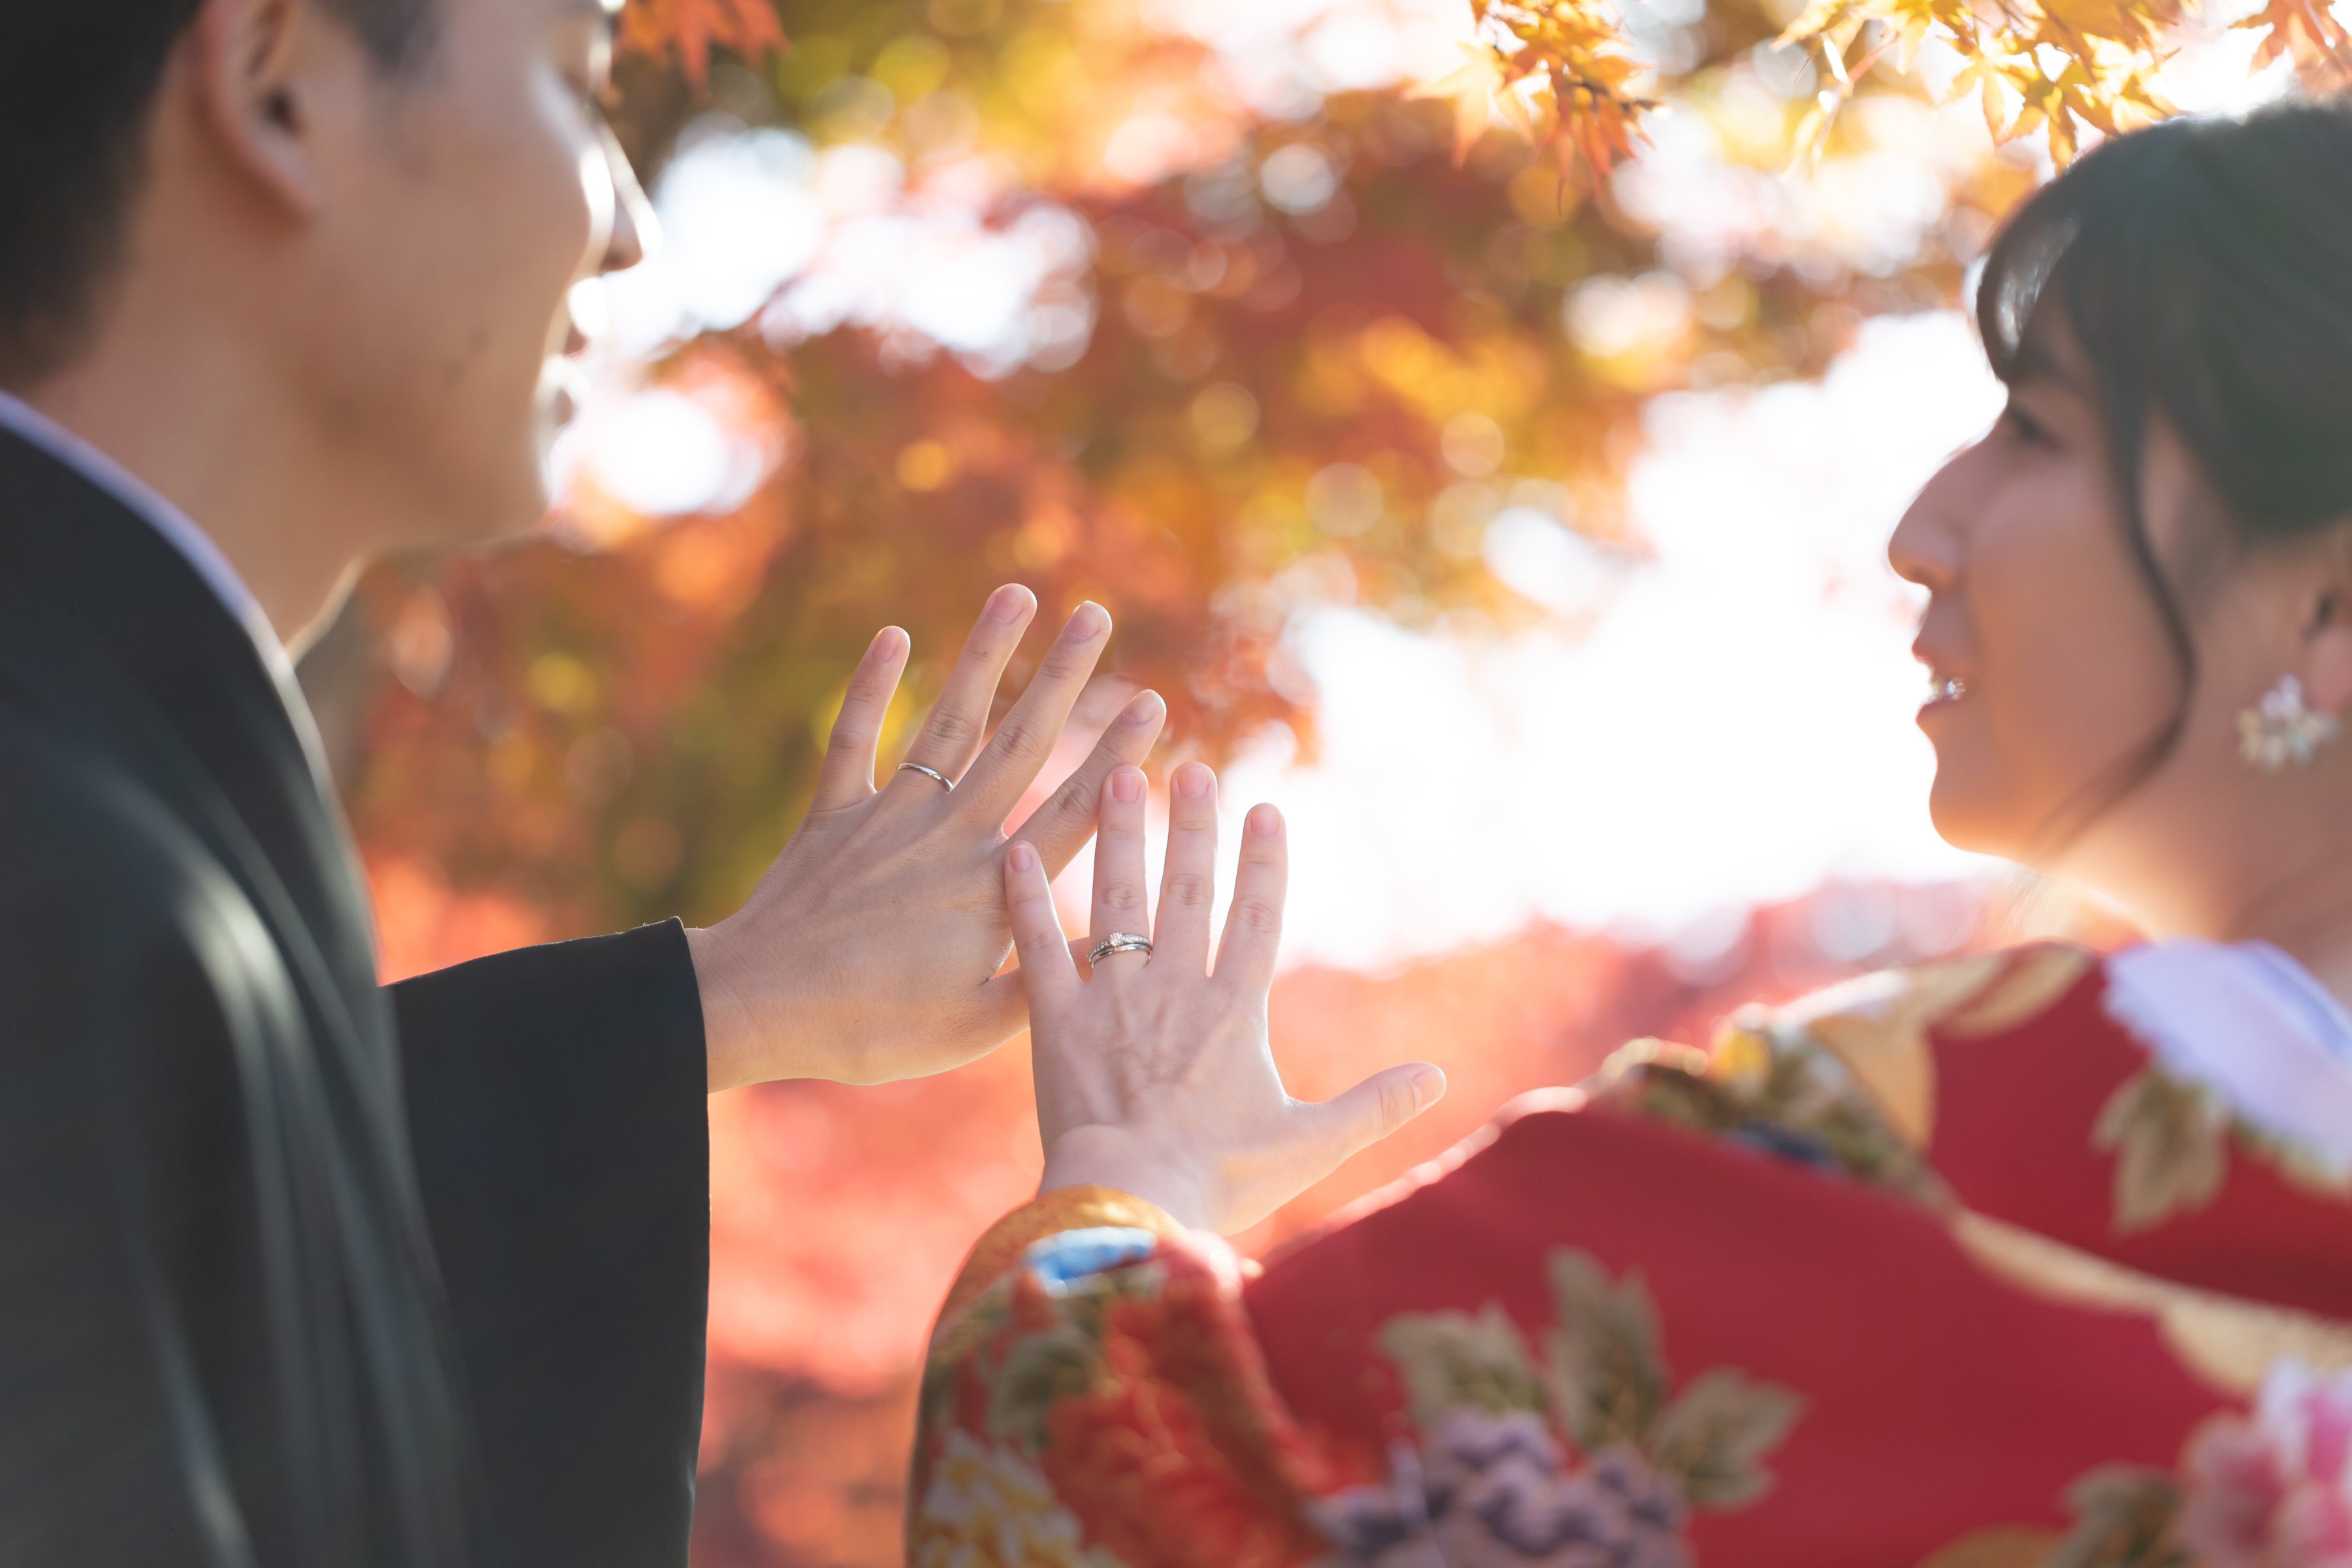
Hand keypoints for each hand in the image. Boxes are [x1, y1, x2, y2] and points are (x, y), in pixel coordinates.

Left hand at [690, 587, 1165, 1089]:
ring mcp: (888, 818)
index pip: (1070, 810)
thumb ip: (1042, 984)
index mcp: (991, 890)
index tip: (1152, 702)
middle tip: (1097, 614)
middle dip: (1062, 675)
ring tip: (1016, 594)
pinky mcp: (833, 815)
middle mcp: (948, 838)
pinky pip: (853, 739)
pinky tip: (893, 635)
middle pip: (1019, 744)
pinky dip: (870, 687)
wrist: (757, 1006)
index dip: (1114, 755)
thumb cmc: (870, 1029)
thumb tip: (1110, 951)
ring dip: (983, 655)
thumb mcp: (971, 1028)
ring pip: (948, 723)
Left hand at [1004, 761, 1445, 1232]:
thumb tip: (1437, 1078)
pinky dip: (1026, 901)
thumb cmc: (1220, 1181)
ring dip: (1122, 835)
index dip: (1263, 862)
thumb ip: (1373, 1106)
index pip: (1256, 918)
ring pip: (1118, 900)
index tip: (1264, 809)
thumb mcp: (1308, 1145)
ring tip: (1120, 777)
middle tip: (1192, 770)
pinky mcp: (1055, 1022)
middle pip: (1188, 890)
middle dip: (1193, 825)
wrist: (1131, 1202)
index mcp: (1235, 1012)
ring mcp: (1113, 1000)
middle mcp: (1175, 989)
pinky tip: (1015, 852)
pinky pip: (1038, 949)